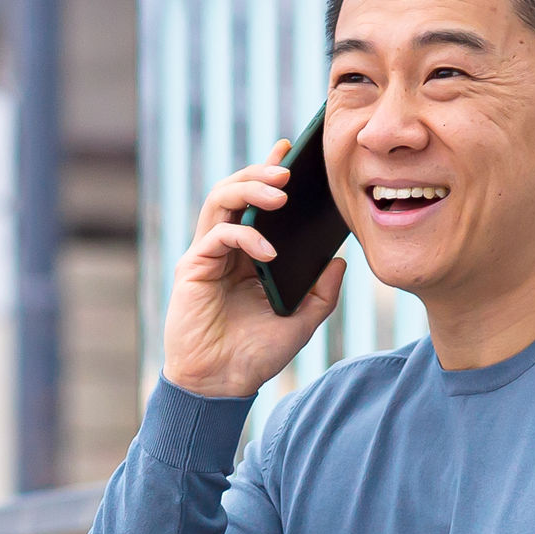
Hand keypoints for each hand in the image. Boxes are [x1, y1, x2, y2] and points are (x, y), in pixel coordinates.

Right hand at [162, 142, 342, 397]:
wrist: (221, 385)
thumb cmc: (254, 354)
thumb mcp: (302, 321)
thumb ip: (322, 292)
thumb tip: (340, 261)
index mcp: (248, 253)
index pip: (257, 200)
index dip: (270, 170)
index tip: (290, 147)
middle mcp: (225, 247)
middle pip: (236, 189)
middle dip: (261, 172)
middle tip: (289, 168)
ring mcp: (207, 254)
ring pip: (221, 199)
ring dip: (250, 188)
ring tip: (280, 191)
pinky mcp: (193, 267)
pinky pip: (218, 235)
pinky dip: (246, 235)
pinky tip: (268, 252)